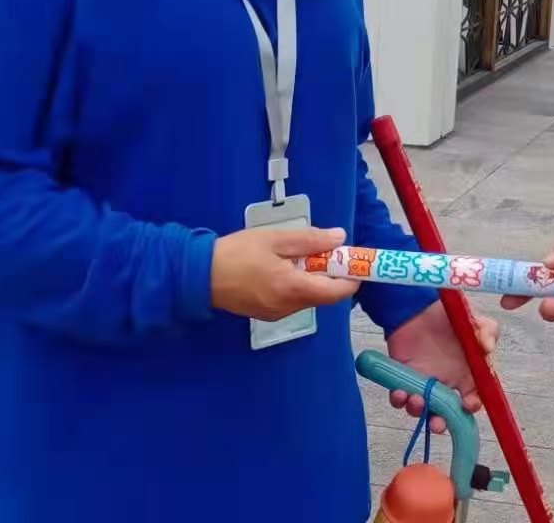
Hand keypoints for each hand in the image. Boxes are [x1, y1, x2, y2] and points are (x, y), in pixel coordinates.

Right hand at [209, 226, 357, 319]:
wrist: (200, 275)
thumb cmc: (237, 253)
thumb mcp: (275, 239)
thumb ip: (310, 240)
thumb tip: (339, 238)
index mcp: (293, 289)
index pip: (337, 293)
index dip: (351, 278)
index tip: (353, 260)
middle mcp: (289, 307)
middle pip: (324, 296)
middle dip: (331, 275)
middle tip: (324, 250)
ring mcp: (277, 314)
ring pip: (309, 298)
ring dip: (313, 279)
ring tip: (300, 256)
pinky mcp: (266, 314)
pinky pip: (293, 301)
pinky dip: (298, 285)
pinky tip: (284, 268)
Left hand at [386, 301, 497, 433]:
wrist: (418, 306)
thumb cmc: (449, 317)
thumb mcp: (476, 322)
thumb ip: (488, 332)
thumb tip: (488, 348)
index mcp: (465, 376)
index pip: (471, 400)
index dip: (471, 407)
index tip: (467, 404)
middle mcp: (444, 385)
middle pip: (443, 414)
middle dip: (440, 423)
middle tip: (437, 423)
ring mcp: (423, 383)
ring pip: (421, 409)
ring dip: (418, 411)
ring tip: (416, 400)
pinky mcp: (402, 378)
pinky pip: (399, 397)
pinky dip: (399, 400)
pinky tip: (400, 393)